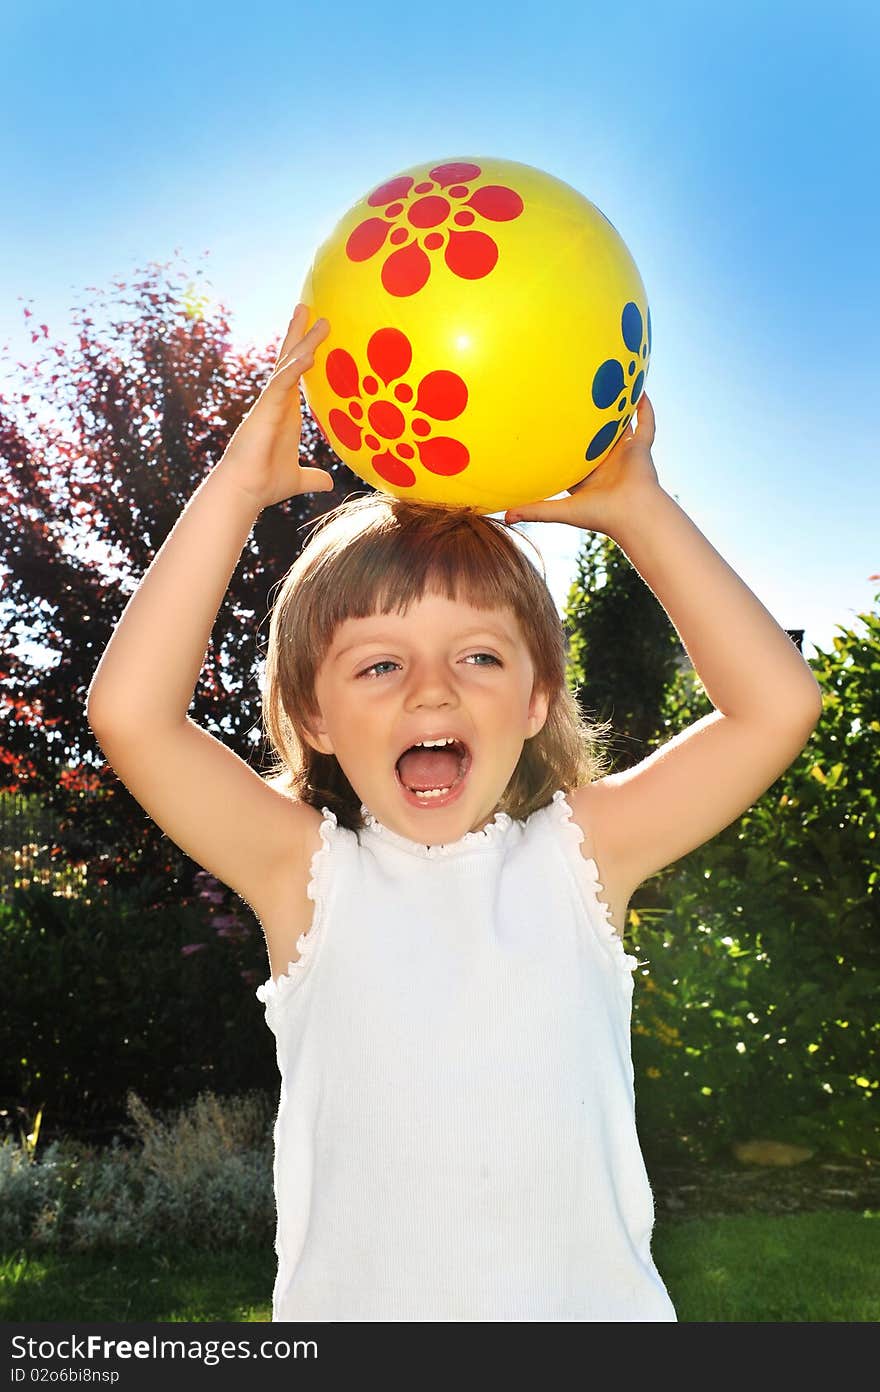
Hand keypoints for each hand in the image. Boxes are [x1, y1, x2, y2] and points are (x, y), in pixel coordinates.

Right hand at [219, 304, 333, 510]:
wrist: (245, 491)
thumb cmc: (265, 483)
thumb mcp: (298, 478)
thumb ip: (313, 477)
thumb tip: (328, 483)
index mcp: (285, 411)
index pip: (294, 374)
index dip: (303, 353)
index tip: (312, 333)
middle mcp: (276, 402)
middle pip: (288, 359)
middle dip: (299, 333)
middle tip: (309, 308)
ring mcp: (270, 403)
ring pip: (287, 365)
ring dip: (303, 341)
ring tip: (318, 319)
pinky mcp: (265, 410)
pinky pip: (281, 383)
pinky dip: (295, 368)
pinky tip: (310, 354)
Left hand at [504, 391, 659, 536]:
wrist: (632, 515)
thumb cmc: (599, 514)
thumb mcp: (560, 510)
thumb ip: (534, 510)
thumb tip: (502, 518)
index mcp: (589, 477)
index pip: (574, 456)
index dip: (563, 443)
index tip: (547, 426)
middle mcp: (607, 463)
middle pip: (597, 437)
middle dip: (589, 422)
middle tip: (575, 398)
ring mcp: (626, 454)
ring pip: (622, 427)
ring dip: (618, 410)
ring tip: (610, 386)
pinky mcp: (643, 449)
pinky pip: (646, 423)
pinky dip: (645, 408)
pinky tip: (640, 389)